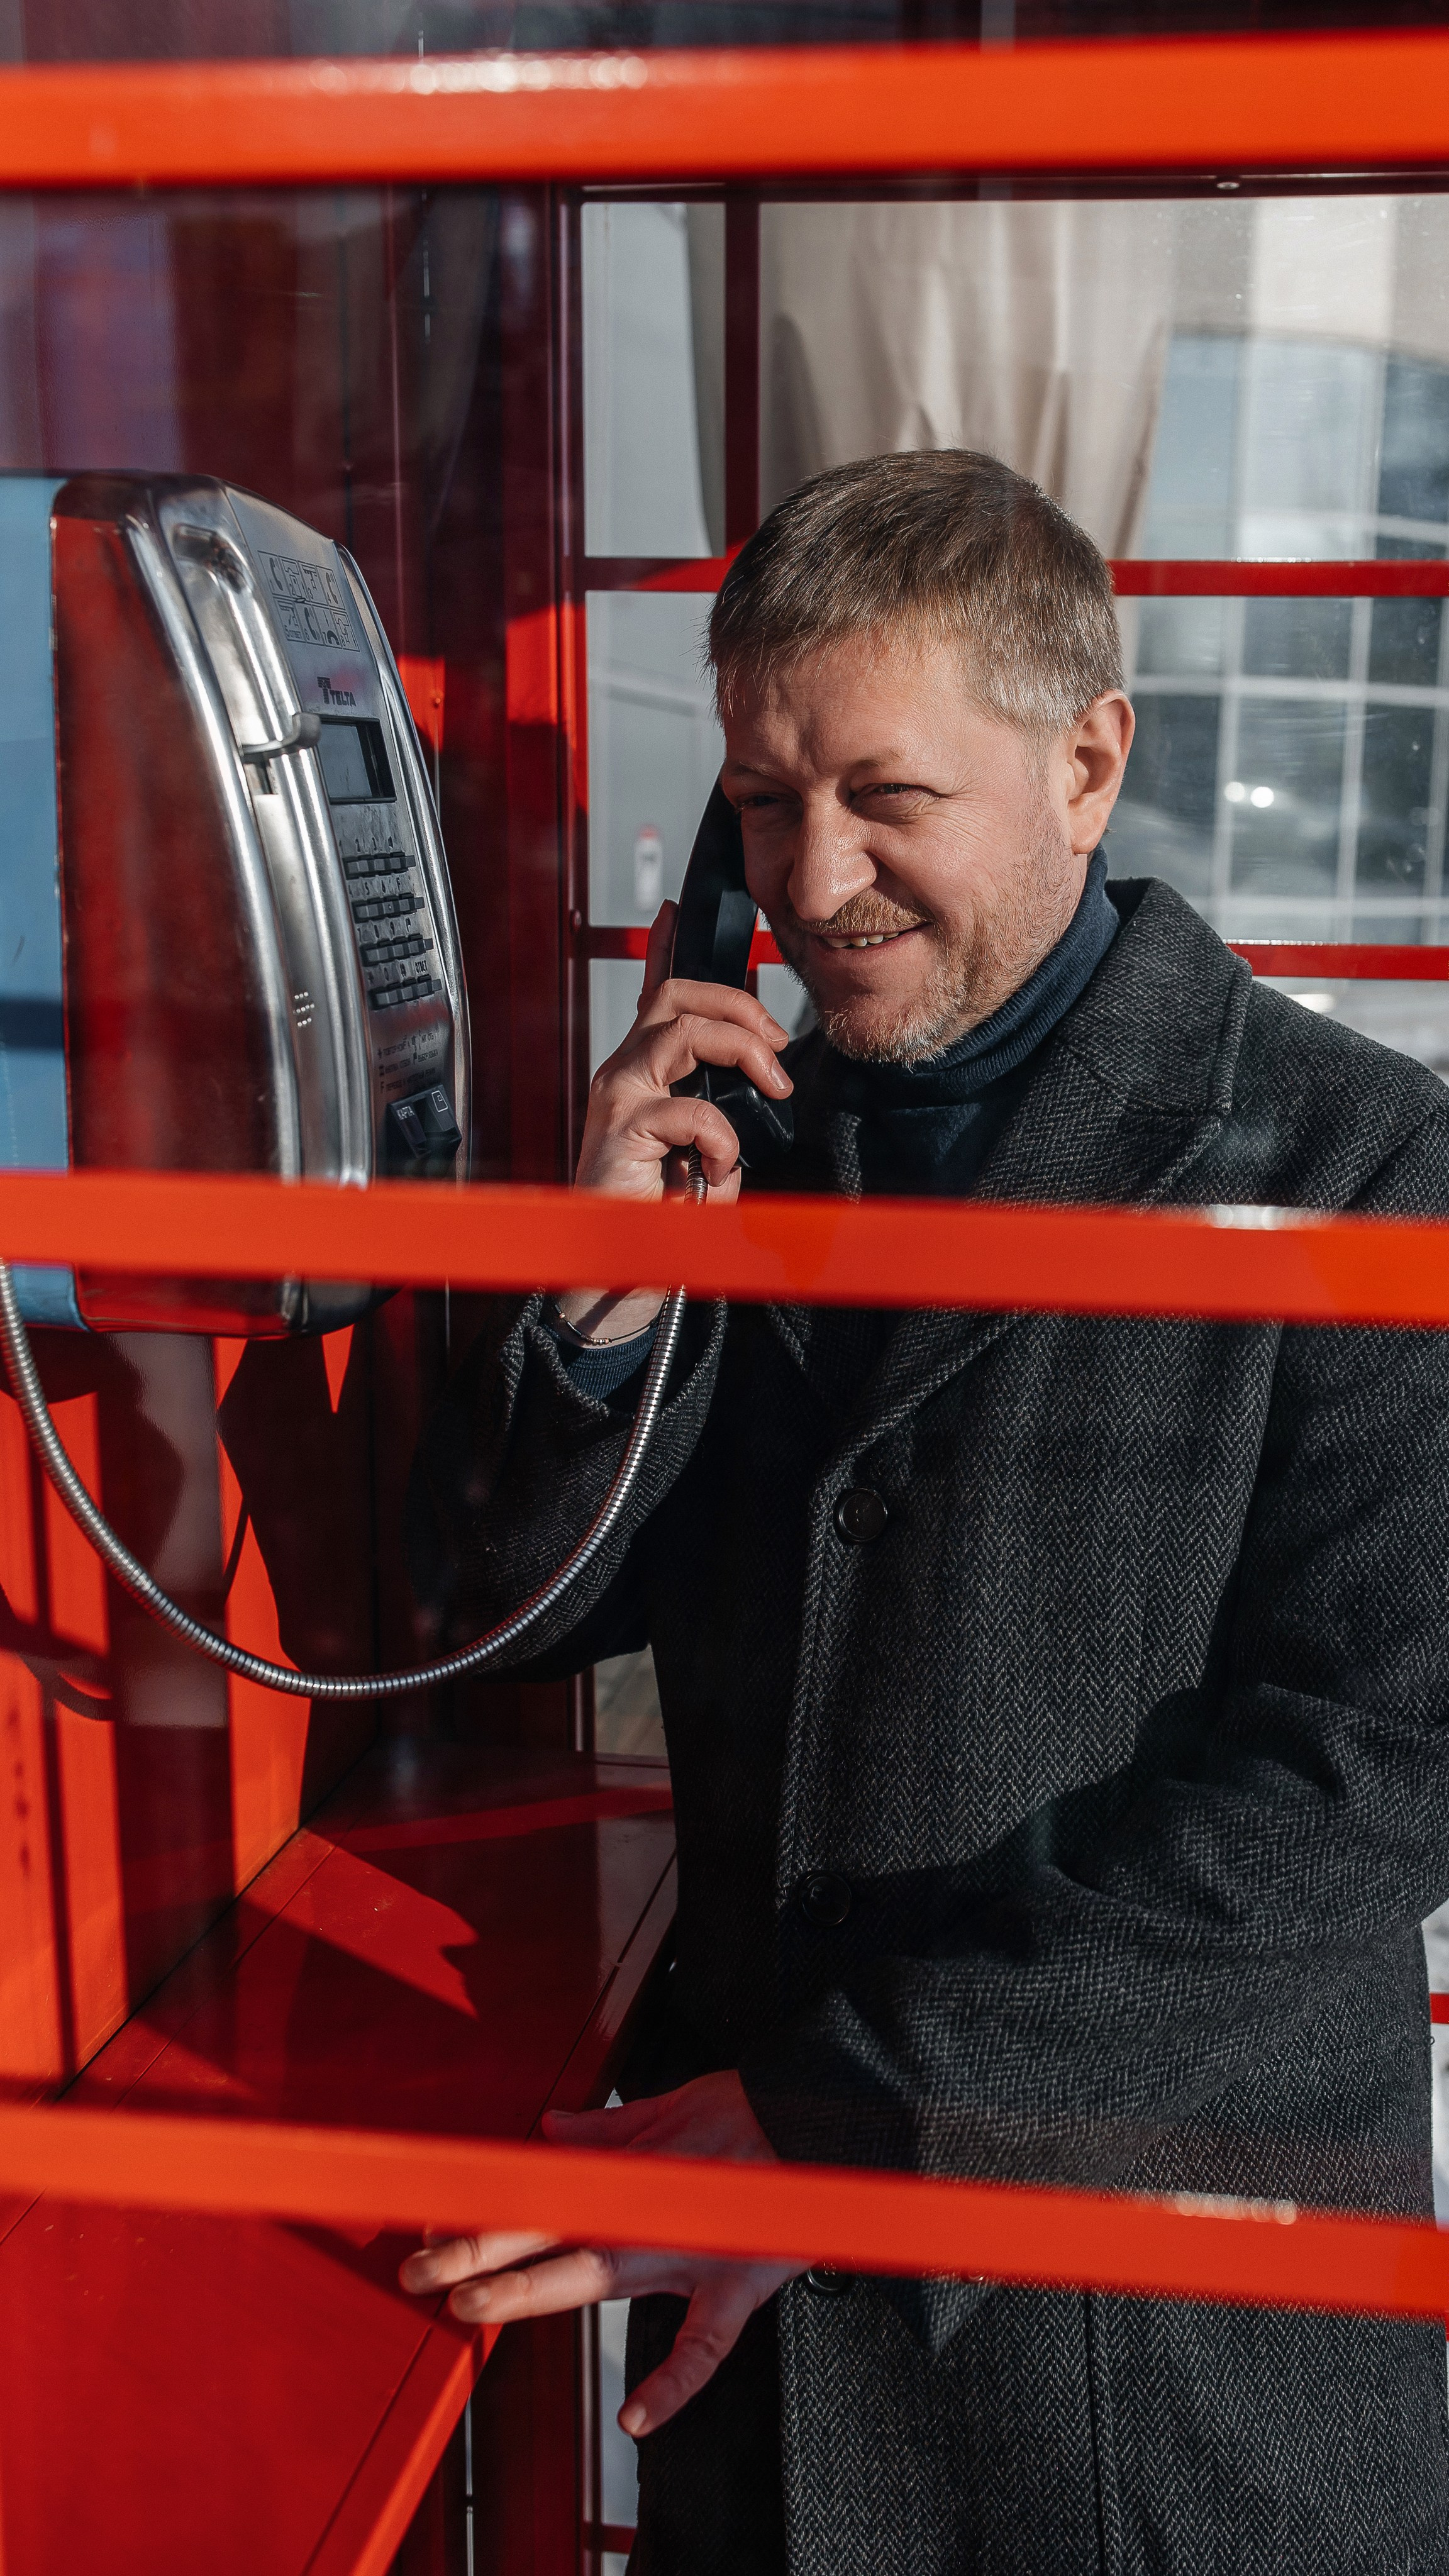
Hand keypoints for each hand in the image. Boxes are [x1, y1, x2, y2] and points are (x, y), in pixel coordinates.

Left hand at [398, 2071, 798, 2436]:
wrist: (819, 2121)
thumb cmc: (748, 2112)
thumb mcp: (667, 2107)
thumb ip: (605, 2130)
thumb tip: (553, 2130)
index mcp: (626, 2180)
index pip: (537, 2198)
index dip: (480, 2215)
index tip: (430, 2228)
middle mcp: (642, 2220)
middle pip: (544, 2237)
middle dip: (476, 2255)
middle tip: (418, 2274)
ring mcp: (684, 2257)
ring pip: (594, 2277)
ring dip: (527, 2289)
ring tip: (470, 2303)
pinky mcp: (734, 2287)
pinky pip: (702, 2345)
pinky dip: (672, 2383)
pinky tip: (636, 2418)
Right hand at [554, 901, 793, 1343]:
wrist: (614, 1271)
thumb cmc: (659, 1214)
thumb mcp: (704, 1147)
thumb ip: (721, 1106)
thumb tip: (760, 1073)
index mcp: (642, 1074)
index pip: (652, 994)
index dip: (664, 947)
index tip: (677, 911)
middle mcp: (622, 1074)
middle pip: (675, 995)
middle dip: (737, 1004)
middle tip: (775, 1045)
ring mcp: (617, 1097)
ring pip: (680, 1030)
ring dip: (741, 1049)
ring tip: (771, 1090)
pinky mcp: (621, 1129)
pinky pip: (687, 1107)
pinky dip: (720, 1137)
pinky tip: (718, 1168)